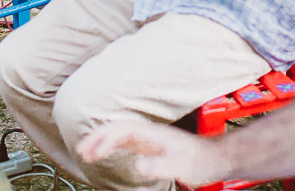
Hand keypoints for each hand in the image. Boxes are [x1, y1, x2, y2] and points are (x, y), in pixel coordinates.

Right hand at [77, 120, 227, 187]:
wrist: (215, 158)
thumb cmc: (200, 162)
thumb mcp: (180, 166)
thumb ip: (159, 165)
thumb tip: (137, 164)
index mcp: (153, 133)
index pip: (122, 130)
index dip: (105, 139)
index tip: (93, 153)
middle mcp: (149, 132)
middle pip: (117, 128)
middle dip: (97, 137)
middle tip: (80, 151)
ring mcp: (150, 138)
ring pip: (119, 134)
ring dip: (101, 140)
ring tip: (85, 152)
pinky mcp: (151, 146)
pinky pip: (125, 141)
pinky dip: (111, 145)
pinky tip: (105, 153)